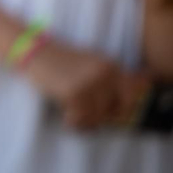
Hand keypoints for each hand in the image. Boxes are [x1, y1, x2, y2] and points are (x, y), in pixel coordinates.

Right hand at [21, 38, 147, 129]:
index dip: (124, 107)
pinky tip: (65, 113)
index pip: (133, 94)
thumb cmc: (61, 61)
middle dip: (102, 117)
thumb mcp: (91, 64)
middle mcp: (104, 72)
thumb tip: (138, 95)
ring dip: (85, 120)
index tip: (114, 111)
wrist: (34, 51)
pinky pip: (80, 118)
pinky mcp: (73, 92)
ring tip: (74, 113)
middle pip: (116, 111)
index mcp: (111, 65)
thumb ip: (112, 80)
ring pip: (98, 117)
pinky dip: (73, 120)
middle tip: (86, 113)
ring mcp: (89, 82)